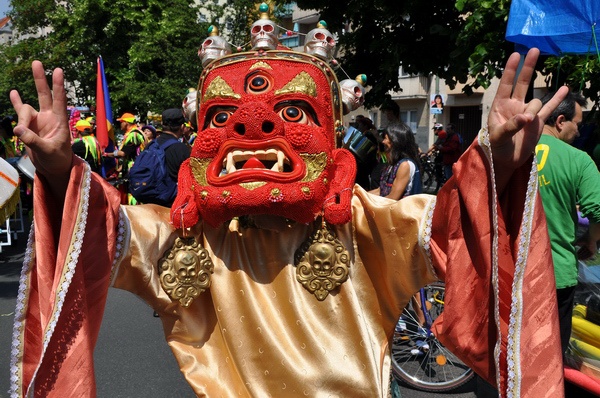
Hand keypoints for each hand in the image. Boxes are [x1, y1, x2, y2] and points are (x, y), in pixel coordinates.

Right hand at [10, 61, 71, 199]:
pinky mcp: (29, 126)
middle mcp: (49, 117)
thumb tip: (17, 129)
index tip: (58, 70)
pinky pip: (21, 111)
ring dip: (21, 119)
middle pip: (45, 94)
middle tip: (37, 62)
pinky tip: (13, 92)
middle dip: (41, 79)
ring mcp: (39, 120)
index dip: (59, 85)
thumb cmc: (57, 159)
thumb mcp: (48, 151)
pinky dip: (16, 103)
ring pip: (26, 110)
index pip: (60, 100)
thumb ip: (33, 141)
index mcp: (60, 121)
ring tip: (20, 132)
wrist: (53, 167)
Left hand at [488, 48, 568, 191]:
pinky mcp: (538, 121)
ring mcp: (527, 112)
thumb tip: (528, 116)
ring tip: (526, 125)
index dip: (510, 70)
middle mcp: (514, 105)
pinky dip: (556, 99)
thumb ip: (511, 126)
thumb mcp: (498, 137)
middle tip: (533, 49)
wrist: (506, 159)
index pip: (505, 84)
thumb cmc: (496, 147)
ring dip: (533, 111)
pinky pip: (549, 108)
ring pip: (536, 101)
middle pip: (522, 82)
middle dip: (527, 66)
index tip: (515, 55)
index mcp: (500, 106)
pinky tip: (564, 88)